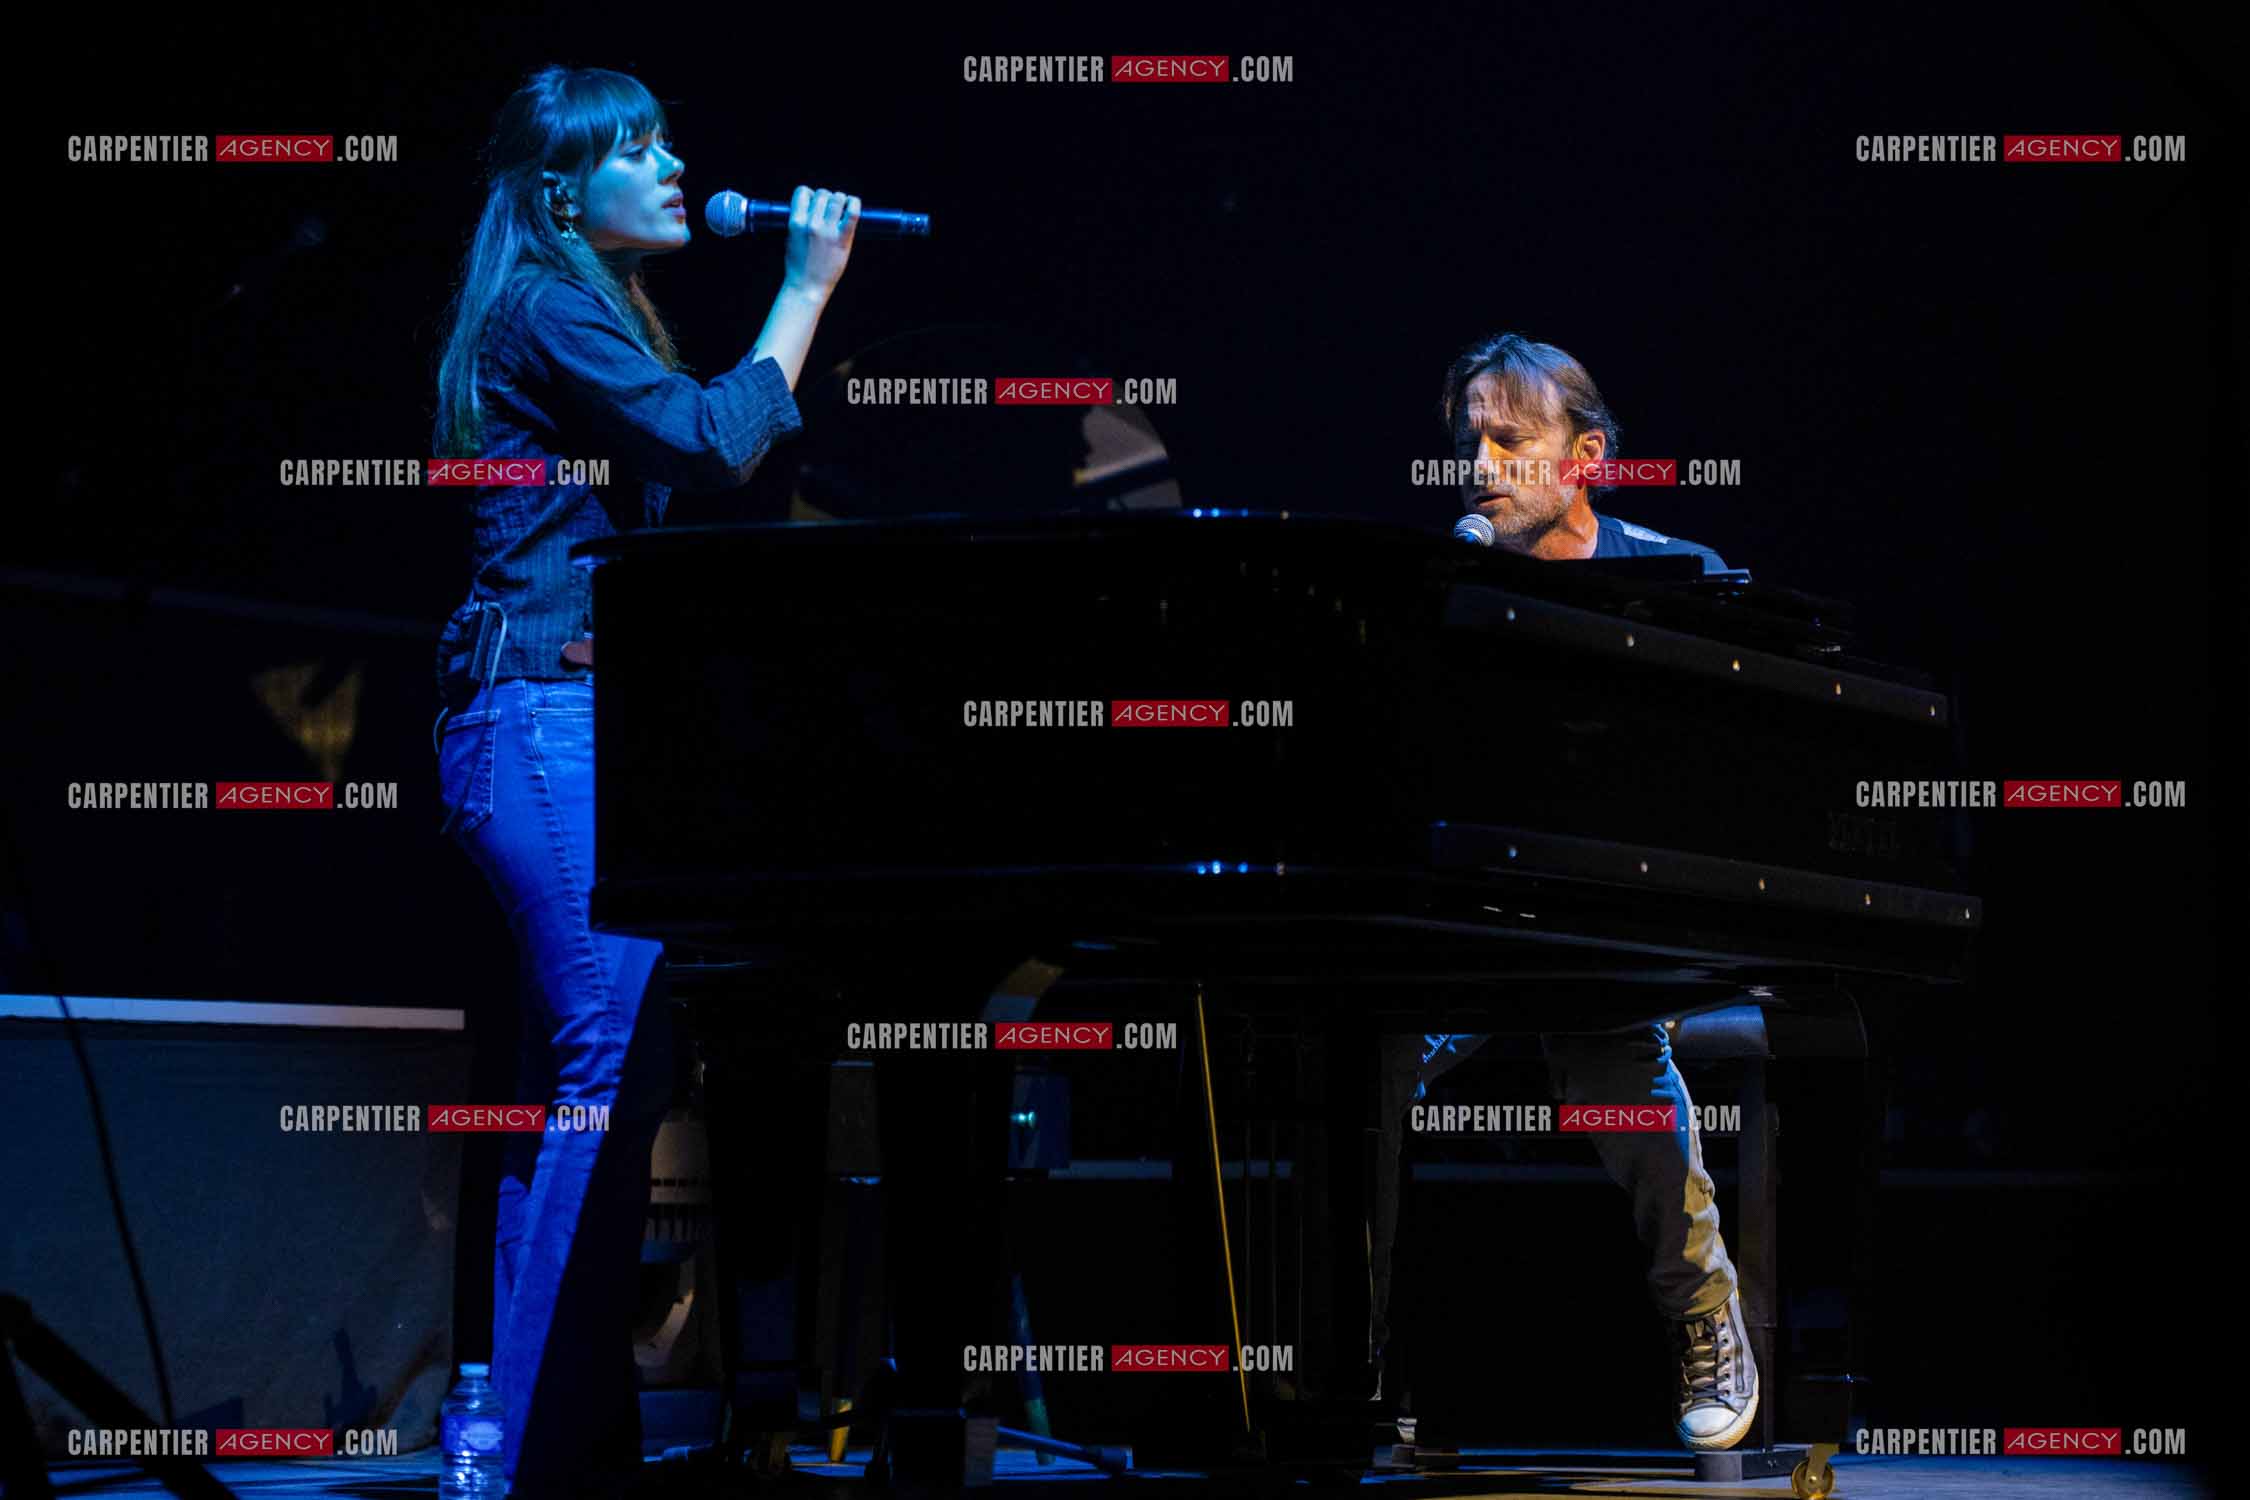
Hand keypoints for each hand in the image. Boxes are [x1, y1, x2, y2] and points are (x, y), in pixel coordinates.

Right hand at [780, 185, 857, 302]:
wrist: (807, 287)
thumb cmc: (798, 265)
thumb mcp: (791, 238)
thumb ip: (799, 221)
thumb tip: (810, 207)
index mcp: (796, 222)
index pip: (802, 192)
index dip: (810, 194)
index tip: (814, 202)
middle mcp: (811, 224)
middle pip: (822, 194)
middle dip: (826, 197)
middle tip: (829, 209)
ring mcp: (828, 231)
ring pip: (837, 198)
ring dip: (840, 199)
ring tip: (841, 208)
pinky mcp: (843, 239)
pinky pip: (852, 213)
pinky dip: (854, 204)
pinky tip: (852, 205)